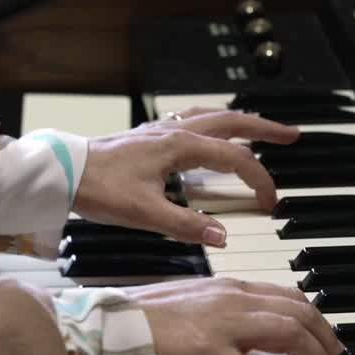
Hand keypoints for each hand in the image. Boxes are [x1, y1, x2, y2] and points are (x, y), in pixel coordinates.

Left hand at [73, 109, 299, 247]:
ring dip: (239, 121)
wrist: (62, 172)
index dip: (258, 181)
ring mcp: (160, 130)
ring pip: (211, 117)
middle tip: (292, 135)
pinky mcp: (148, 137)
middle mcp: (173, 132)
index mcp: (179, 147)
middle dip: (265, 129)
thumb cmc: (97, 189)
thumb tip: (222, 237)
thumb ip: (186, 225)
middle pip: (231, 122)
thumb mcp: (144, 213)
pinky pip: (190, 120)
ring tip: (260, 128)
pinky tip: (208, 130)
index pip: (234, 159)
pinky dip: (210, 122)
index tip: (271, 203)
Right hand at [128, 277, 342, 354]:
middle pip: (300, 312)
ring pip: (292, 336)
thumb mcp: (185, 311)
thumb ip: (215, 319)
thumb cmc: (133, 322)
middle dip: (327, 341)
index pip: (285, 296)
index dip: (313, 318)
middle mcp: (231, 299)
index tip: (325, 338)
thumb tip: (236, 342)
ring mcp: (223, 326)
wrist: (105, 328)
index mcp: (225, 287)